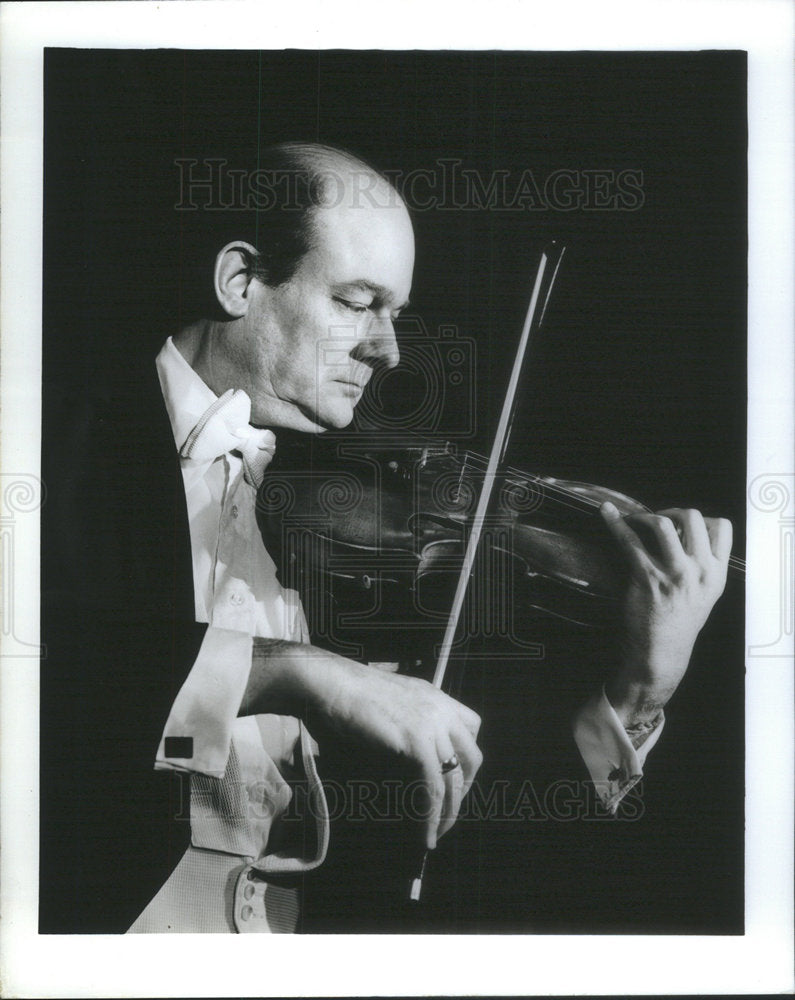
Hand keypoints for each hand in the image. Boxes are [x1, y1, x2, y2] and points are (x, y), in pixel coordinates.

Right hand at [314, 658, 481, 848]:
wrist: (328, 683)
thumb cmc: (344, 693)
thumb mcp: (388, 705)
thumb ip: (404, 726)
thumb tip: (403, 762)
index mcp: (435, 696)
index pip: (472, 727)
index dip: (467, 759)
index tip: (453, 784)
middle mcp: (440, 708)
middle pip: (472, 757)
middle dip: (463, 791)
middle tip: (447, 814)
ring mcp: (431, 723)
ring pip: (454, 778)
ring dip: (448, 812)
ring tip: (436, 835)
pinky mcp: (416, 741)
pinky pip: (432, 787)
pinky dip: (430, 815)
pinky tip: (424, 834)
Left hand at [600, 502, 731, 726]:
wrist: (661, 654)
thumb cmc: (678, 623)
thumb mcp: (704, 594)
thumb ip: (701, 565)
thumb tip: (681, 533)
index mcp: (717, 574)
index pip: (723, 528)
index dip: (701, 519)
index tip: (682, 522)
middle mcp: (699, 571)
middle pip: (693, 517)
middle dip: (672, 511)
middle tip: (656, 518)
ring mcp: (674, 574)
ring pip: (664, 524)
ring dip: (644, 516)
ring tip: (634, 521)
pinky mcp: (647, 577)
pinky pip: (629, 541)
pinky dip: (615, 523)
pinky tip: (606, 515)